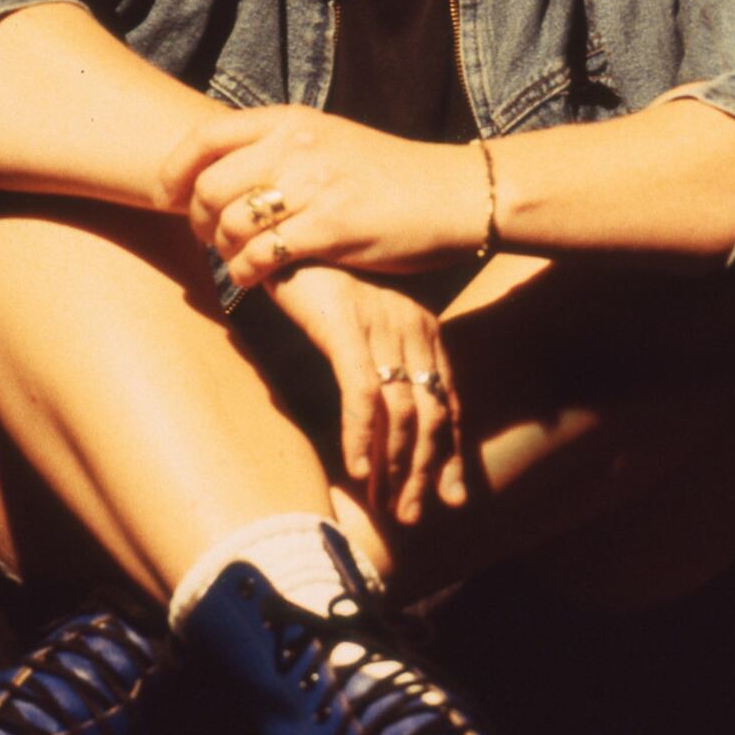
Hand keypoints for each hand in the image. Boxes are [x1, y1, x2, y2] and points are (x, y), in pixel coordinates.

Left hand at [166, 105, 488, 285]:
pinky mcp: (330, 229)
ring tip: (234, 260)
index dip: (174, 168)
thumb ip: (283, 145)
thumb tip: (227, 165)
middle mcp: (297, 147)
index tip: (166, 195)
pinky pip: (261, 256)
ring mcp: (314, 187)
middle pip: (210, 186)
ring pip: (231, 224)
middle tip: (205, 238)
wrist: (455, 194)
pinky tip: (252, 280)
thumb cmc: (392, 175)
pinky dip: (245, 273)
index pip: (207, 136)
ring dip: (222, 250)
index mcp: (293, 120)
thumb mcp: (333, 139)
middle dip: (196, 219)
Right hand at [264, 264, 469, 521]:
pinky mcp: (346, 327)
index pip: (447, 399)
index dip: (450, 450)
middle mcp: (412, 329)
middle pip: (432, 414)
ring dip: (396, 466)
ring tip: (387, 507)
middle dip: (425, 470)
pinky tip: (358, 470)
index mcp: (421, 327)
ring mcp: (382, 328)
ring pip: (404, 413)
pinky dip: (363, 436)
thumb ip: (371, 356)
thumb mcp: (356, 316)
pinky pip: (363, 393)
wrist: (285, 220)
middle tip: (414, 514)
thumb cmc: (316, 270)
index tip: (450, 495)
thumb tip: (374, 403)